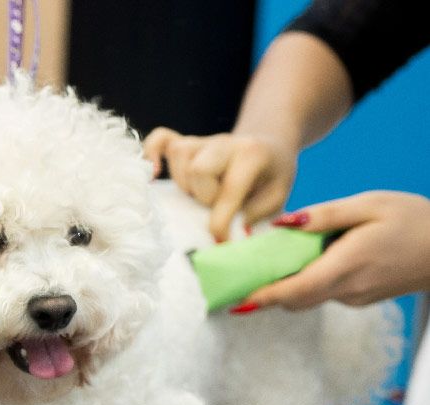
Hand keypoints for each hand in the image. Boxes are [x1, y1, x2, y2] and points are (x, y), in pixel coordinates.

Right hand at [143, 129, 297, 243]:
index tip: (220, 241)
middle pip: (197, 170)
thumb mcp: (278, 196)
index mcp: (252, 155)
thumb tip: (230, 231)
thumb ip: (257, 213)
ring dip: (185, 184)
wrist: (269, 147)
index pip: (228, 190)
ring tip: (199, 194)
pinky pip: (160, 139)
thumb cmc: (271, 177)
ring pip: (179, 159)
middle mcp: (224, 143)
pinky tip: (153, 173)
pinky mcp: (185, 142)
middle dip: (202, 196)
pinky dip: (151, 153)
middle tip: (214, 206)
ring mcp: (202, 140)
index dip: (220, 222)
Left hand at [243, 192, 429, 310]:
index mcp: (348, 264)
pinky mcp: (361, 298)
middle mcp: (349, 289)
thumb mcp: (369, 204)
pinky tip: (312, 259)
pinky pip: (325, 293)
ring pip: (309, 297)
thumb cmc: (414, 219)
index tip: (236, 301)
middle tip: (242, 277)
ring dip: (289, 285)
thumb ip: (324, 215)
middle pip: (294, 300)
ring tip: (273, 262)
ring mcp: (356, 298)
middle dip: (267, 293)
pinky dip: (310, 281)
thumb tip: (282, 223)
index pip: (295, 290)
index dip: (263, 298)